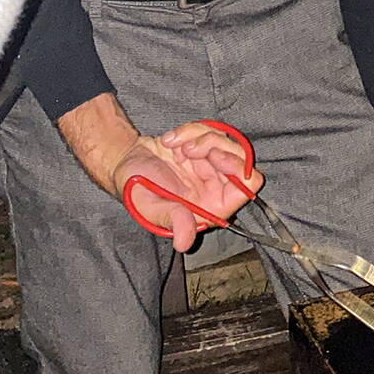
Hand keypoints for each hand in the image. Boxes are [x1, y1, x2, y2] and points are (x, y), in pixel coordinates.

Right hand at [116, 121, 263, 251]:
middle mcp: (216, 186)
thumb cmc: (137, 193)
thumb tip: (184, 243)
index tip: (215, 156)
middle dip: (214, 147)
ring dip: (198, 137)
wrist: (125, 166)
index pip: (247, 188)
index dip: (239, 169)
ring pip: (225, 140)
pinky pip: (209, 130)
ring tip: (174, 146)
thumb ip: (174, 220)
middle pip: (241, 158)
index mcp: (211, 206)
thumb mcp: (152, 209)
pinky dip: (189, 130)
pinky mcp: (202, 146)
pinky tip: (170, 141)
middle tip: (189, 150)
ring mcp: (210, 164)